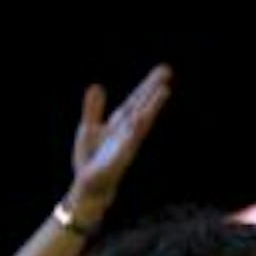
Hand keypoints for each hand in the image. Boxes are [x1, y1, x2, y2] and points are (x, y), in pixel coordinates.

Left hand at [70, 65, 171, 218]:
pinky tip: (141, 116)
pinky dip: (136, 128)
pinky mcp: (121, 156)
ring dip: (152, 105)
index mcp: (120, 122)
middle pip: (142, 104)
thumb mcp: (88, 128)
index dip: (147, 84)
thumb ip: (93, 108)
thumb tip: (98, 85)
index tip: (163, 70)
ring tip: (164, 89)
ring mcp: (127, 142)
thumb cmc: (91, 159)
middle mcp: (127, 129)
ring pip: (142, 119)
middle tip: (167, 70)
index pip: (136, 99)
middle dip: (153, 88)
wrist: (89, 186)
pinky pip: (130, 140)